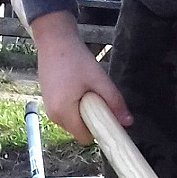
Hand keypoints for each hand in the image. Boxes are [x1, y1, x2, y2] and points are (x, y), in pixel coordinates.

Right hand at [32, 11, 131, 141]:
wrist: (54, 39)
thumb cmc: (75, 57)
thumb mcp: (99, 79)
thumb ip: (114, 101)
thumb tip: (128, 122)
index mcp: (64, 111)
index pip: (85, 138)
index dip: (98, 130)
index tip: (106, 117)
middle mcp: (53, 115)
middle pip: (79, 132)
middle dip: (90, 121)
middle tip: (96, 98)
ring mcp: (48, 109)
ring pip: (72, 124)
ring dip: (82, 114)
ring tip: (85, 91)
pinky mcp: (48, 102)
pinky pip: (66, 114)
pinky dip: (74, 107)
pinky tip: (76, 89)